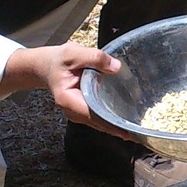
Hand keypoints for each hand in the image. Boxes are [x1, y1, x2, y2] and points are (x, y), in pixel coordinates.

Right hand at [0, 45, 133, 139]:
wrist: (46, 66)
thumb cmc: (58, 60)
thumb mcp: (74, 53)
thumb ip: (94, 58)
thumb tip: (116, 67)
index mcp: (68, 100)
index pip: (93, 114)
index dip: (111, 123)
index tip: (128, 130)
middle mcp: (73, 111)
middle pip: (98, 123)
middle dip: (118, 128)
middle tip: (139, 133)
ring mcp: (78, 113)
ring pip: (99, 124)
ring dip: (116, 127)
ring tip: (137, 130)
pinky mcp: (84, 111)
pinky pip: (99, 118)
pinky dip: (111, 121)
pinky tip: (126, 122)